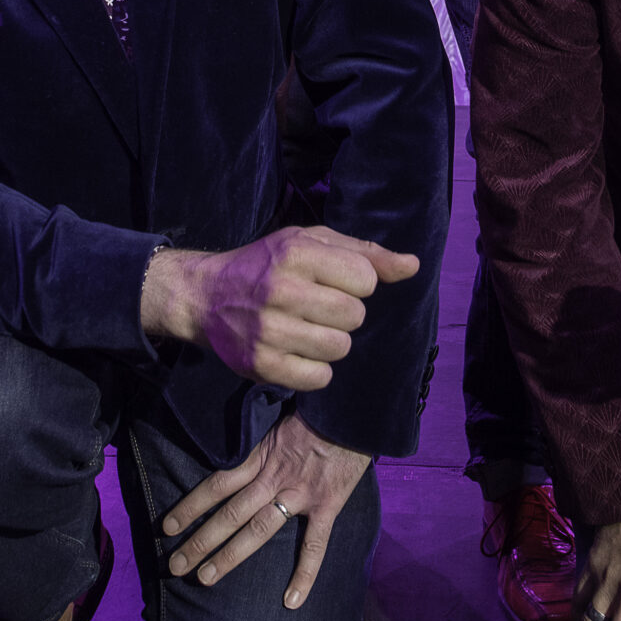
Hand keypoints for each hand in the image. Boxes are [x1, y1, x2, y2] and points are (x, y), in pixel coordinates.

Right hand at [141, 226, 419, 389]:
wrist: (207, 295)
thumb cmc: (269, 264)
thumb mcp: (313, 242)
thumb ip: (366, 253)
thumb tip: (413, 265)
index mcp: (296, 251)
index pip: (365, 279)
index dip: (358, 283)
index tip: (337, 282)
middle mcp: (280, 288)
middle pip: (354, 315)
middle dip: (346, 314)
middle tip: (320, 307)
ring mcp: (268, 329)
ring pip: (339, 348)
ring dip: (332, 342)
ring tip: (310, 329)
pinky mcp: (260, 364)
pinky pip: (319, 378)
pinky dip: (316, 370)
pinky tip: (299, 352)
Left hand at [162, 414, 371, 607]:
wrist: (353, 409)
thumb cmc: (317, 409)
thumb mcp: (277, 416)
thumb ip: (258, 438)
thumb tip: (232, 445)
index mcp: (261, 456)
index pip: (217, 484)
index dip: (191, 505)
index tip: (167, 526)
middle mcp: (274, 478)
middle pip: (230, 513)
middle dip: (200, 540)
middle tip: (174, 565)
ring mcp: (300, 494)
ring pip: (258, 530)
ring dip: (229, 555)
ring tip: (204, 578)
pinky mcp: (327, 505)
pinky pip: (315, 545)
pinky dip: (304, 574)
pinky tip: (291, 600)